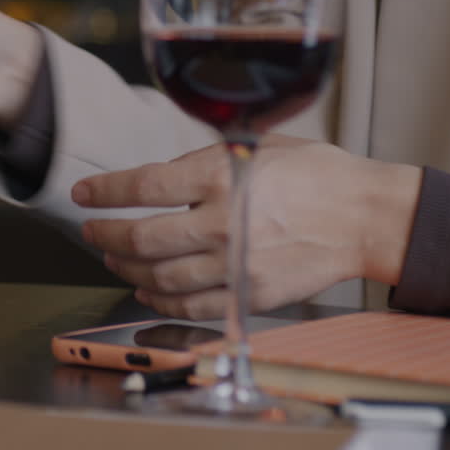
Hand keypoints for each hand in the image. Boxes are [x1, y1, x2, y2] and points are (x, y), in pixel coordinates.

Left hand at [72, 137, 419, 318]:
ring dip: (126, 268)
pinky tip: (146, 289)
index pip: (142, 186)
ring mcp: (236, 263)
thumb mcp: (254, 145)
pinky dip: (160, 300)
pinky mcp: (250, 294)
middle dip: (105, 235)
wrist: (365, 217)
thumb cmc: (315, 175)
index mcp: (220, 176)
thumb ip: (202, 161)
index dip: (104, 192)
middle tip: (91, 231)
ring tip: (112, 258)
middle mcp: (222, 222)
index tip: (83, 195)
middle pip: (141, 238)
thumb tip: (159, 176)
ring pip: (160, 276)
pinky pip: (191, 305)